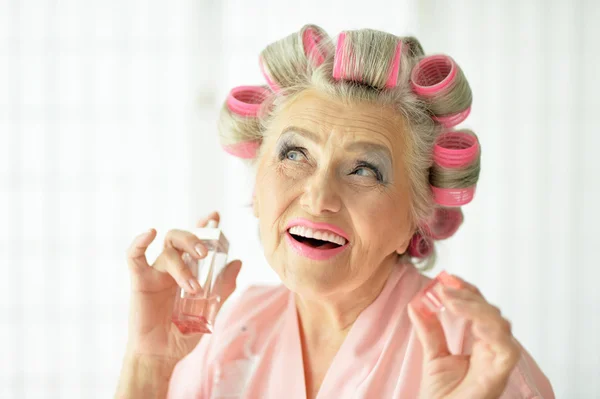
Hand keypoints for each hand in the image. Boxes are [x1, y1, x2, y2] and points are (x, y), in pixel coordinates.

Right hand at [124, 211, 241, 360]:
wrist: (162, 355)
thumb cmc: (184, 333)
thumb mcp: (210, 310)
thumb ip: (224, 287)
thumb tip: (238, 262)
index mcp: (189, 270)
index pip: (195, 240)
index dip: (204, 226)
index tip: (214, 217)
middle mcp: (172, 267)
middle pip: (179, 237)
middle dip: (193, 239)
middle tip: (205, 253)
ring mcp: (155, 272)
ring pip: (167, 251)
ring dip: (182, 266)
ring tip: (192, 288)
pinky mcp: (140, 281)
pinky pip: (134, 257)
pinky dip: (139, 242)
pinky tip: (150, 234)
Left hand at [407, 276, 519, 398]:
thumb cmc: (443, 395)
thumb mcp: (433, 355)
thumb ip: (429, 330)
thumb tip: (415, 304)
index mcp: (480, 344)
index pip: (480, 310)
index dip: (467, 292)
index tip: (449, 279)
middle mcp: (492, 350)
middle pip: (491, 313)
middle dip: (469, 297)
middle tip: (445, 289)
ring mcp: (498, 361)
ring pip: (501, 325)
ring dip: (476, 308)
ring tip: (451, 301)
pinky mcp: (500, 374)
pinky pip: (506, 349)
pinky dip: (492, 332)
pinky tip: (472, 322)